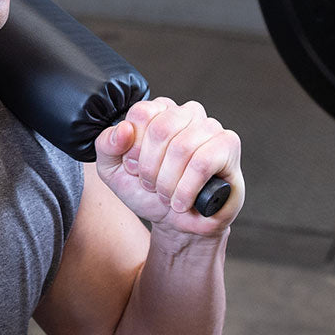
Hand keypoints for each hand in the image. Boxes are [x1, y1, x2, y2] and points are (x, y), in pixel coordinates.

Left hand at [94, 98, 243, 235]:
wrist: (176, 222)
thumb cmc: (147, 191)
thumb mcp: (113, 170)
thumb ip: (106, 145)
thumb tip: (124, 129)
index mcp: (158, 111)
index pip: (141, 112)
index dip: (133, 148)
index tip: (134, 168)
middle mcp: (185, 112)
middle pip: (161, 129)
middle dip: (150, 168)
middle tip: (151, 186)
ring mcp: (209, 126)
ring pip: (182, 148)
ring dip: (168, 182)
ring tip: (167, 195)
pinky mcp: (228, 144)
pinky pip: (203, 162)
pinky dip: (186, 189)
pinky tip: (182, 202)